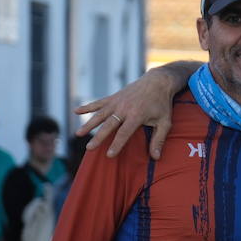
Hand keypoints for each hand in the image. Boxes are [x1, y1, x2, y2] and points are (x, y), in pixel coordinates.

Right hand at [75, 63, 189, 157]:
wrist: (157, 82)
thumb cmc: (162, 104)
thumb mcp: (165, 123)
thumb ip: (159, 140)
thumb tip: (156, 158)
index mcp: (136, 115)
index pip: (124, 133)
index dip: (116, 144)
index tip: (109, 155)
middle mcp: (124, 108)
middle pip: (108, 125)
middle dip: (98, 137)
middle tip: (89, 149)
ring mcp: (117, 102)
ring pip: (99, 114)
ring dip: (88, 124)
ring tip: (78, 134)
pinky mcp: (113, 97)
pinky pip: (98, 103)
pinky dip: (87, 107)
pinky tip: (76, 111)